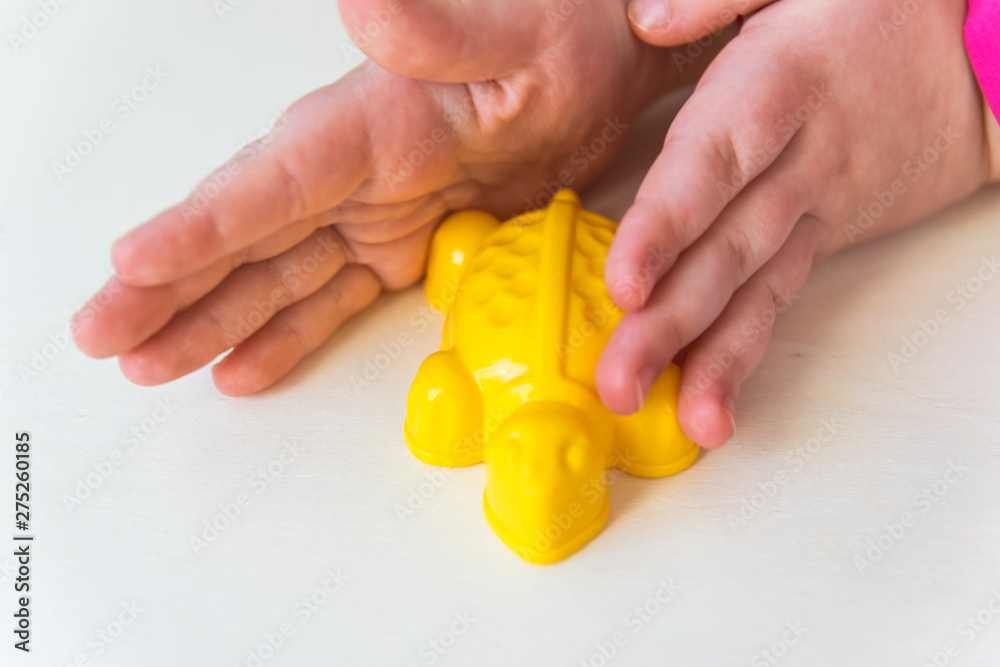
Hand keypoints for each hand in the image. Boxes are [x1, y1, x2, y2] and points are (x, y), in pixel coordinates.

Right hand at [73, 0, 727, 395]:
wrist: (604, 70)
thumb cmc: (569, 41)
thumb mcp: (519, 35)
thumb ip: (441, 33)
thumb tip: (365, 9)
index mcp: (372, 123)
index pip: (273, 180)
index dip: (203, 226)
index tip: (134, 265)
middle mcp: (356, 171)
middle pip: (247, 236)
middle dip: (171, 288)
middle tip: (102, 334)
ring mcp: (374, 213)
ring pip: (276, 276)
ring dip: (211, 321)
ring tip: (148, 363)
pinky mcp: (403, 246)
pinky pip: (332, 298)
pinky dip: (286, 334)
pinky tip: (239, 365)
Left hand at [598, 0, 991, 446]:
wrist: (980, 44)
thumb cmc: (875, 3)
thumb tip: (643, 19)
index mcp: (777, 85)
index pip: (714, 164)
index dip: (668, 225)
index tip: (626, 284)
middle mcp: (797, 161)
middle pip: (727, 249)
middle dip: (669, 323)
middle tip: (618, 383)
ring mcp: (816, 208)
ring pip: (758, 289)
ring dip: (711, 358)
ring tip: (676, 419)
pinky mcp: (826, 236)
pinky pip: (781, 298)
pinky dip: (744, 352)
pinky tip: (712, 401)